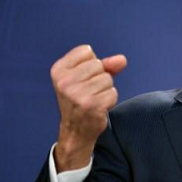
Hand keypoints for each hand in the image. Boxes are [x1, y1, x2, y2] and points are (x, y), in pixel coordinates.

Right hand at [50, 45, 126, 171]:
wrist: (76, 130)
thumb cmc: (81, 99)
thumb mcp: (86, 77)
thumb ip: (106, 65)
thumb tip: (122, 60)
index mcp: (58, 70)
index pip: (86, 50)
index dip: (91, 63)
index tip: (82, 77)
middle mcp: (64, 82)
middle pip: (98, 64)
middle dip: (99, 76)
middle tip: (89, 91)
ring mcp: (77, 94)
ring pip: (107, 78)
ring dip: (106, 89)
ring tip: (93, 99)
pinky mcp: (91, 105)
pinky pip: (113, 92)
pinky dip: (110, 100)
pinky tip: (99, 107)